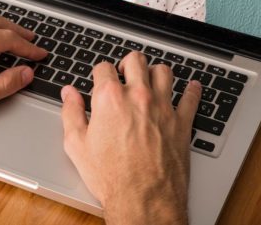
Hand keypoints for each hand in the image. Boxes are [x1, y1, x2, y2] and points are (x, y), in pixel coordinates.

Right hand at [60, 52, 201, 224]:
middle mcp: (138, 96)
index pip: (104, 67)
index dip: (99, 73)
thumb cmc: (110, 176)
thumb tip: (69, 94)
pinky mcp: (182, 123)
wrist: (142, 200)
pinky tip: (192, 87)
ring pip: (164, 72)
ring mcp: (163, 108)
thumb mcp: (77, 145)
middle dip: (127, 64)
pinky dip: (192, 90)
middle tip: (124, 73)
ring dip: (155, 72)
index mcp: (110, 98)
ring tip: (150, 79)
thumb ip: (71, 113)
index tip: (100, 79)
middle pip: (136, 61)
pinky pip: (191, 98)